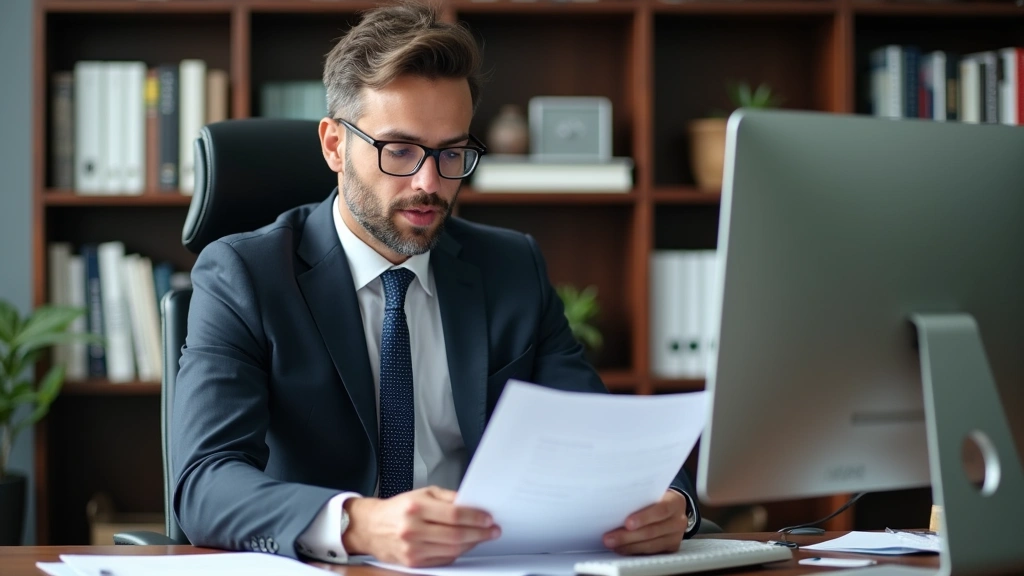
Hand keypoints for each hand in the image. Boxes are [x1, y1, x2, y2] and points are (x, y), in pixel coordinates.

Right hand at [342, 486, 500, 566]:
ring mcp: (412, 549)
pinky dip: (458, 552)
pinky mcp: (413, 563)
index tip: (488, 518)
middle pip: (455, 534)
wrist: (371, 527)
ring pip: (452, 549)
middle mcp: (413, 529)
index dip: (475, 517)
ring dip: (472, 544)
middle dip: (479, 533)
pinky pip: (443, 559)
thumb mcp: (422, 493)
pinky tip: (465, 545)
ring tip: (482, 537)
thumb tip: (472, 503)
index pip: (454, 514)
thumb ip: (448, 497)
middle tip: (492, 530)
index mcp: (416, 507)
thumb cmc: (398, 508)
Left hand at [603, 490, 687, 554]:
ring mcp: (676, 536)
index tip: (627, 523)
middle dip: (628, 536)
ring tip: (612, 544)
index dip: (644, 517)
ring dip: (628, 546)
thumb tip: (614, 504)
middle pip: (652, 531)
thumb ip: (639, 497)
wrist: (672, 507)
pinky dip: (634, 551)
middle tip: (609, 538)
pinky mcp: (671, 548)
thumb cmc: (656, 498)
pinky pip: (651, 552)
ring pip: (650, 545)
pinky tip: (622, 548)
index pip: (661, 510)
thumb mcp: (652, 492)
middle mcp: (679, 520)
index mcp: (675, 502)